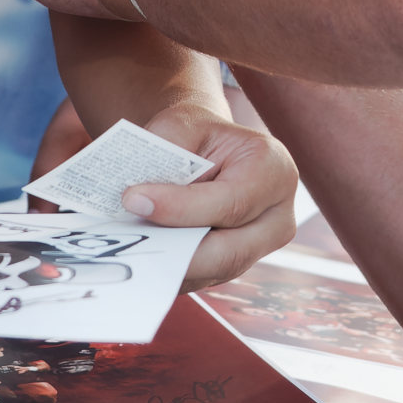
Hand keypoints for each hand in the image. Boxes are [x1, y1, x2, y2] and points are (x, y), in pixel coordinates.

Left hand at [31, 99, 298, 291]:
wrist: (209, 150)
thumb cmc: (197, 136)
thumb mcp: (182, 125)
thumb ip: (164, 154)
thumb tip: (137, 199)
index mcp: (274, 171)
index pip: (231, 202)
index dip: (181, 207)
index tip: (133, 199)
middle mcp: (277, 217)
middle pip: (227, 252)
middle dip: (174, 249)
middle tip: (126, 238)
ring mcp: (259, 248)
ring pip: (210, 271)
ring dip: (166, 264)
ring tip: (125, 247)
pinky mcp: (234, 266)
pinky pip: (199, 278)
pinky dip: (167, 269)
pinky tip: (137, 254)